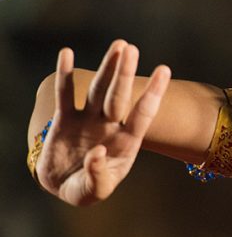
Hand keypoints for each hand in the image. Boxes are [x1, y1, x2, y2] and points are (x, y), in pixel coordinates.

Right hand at [35, 40, 169, 204]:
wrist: (63, 186)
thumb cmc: (86, 189)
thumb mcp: (94, 191)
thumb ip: (98, 176)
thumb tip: (98, 152)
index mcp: (126, 141)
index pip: (143, 113)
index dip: (153, 92)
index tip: (164, 69)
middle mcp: (110, 125)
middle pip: (119, 96)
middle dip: (125, 73)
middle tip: (131, 48)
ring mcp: (89, 120)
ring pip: (98, 89)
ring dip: (106, 67)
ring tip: (118, 45)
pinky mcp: (65, 120)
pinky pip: (65, 94)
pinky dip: (64, 75)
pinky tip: (66, 53)